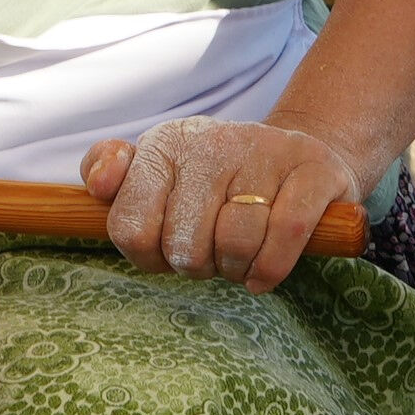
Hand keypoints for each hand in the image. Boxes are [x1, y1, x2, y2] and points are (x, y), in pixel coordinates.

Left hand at [80, 117, 361, 289]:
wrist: (301, 159)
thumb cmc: (217, 183)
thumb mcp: (157, 173)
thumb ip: (107, 172)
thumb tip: (100, 184)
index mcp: (166, 144)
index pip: (131, 229)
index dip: (151, 258)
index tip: (169, 249)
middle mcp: (213, 141)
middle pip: (184, 248)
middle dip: (199, 267)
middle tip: (213, 254)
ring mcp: (267, 152)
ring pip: (235, 244)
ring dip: (237, 269)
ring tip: (240, 258)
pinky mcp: (314, 170)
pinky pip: (285, 235)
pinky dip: (272, 268)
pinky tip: (263, 273)